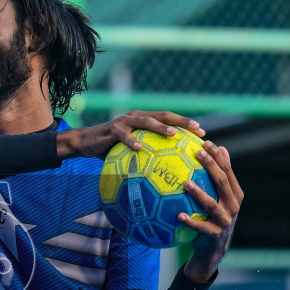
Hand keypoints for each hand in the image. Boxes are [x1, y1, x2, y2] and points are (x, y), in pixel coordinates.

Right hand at [56, 111, 203, 160]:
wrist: (86, 143)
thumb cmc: (111, 150)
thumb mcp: (131, 152)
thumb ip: (148, 157)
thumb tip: (167, 174)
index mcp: (145, 120)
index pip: (170, 119)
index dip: (187, 124)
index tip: (203, 133)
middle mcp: (137, 117)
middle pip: (163, 115)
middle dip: (181, 121)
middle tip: (197, 129)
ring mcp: (125, 122)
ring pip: (146, 121)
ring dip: (161, 127)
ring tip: (173, 134)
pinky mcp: (112, 129)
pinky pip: (123, 135)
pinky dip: (132, 141)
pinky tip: (140, 149)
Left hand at [182, 140, 240, 282]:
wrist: (214, 249)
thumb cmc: (213, 218)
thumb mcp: (220, 198)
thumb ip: (221, 177)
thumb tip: (222, 148)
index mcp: (235, 194)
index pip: (228, 171)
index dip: (218, 156)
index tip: (206, 142)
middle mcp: (233, 206)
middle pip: (222, 182)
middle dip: (210, 166)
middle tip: (196, 153)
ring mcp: (225, 221)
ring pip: (212, 204)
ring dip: (198, 193)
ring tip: (185, 183)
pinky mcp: (215, 235)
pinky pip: (201, 227)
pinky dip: (190, 222)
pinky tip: (178, 215)